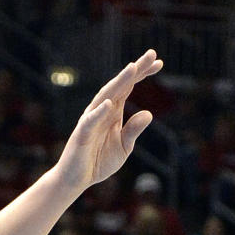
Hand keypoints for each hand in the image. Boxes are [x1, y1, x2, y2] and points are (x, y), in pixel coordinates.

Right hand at [54, 50, 162, 194]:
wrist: (75, 180)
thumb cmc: (97, 162)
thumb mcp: (123, 147)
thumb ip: (133, 131)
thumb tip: (148, 113)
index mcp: (113, 112)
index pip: (129, 87)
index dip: (142, 74)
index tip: (159, 62)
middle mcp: (101, 111)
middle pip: (119, 86)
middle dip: (135, 70)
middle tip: (151, 54)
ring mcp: (90, 121)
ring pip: (105, 97)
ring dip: (119, 83)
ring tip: (132, 69)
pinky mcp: (81, 135)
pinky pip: (90, 121)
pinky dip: (99, 112)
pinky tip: (109, 103)